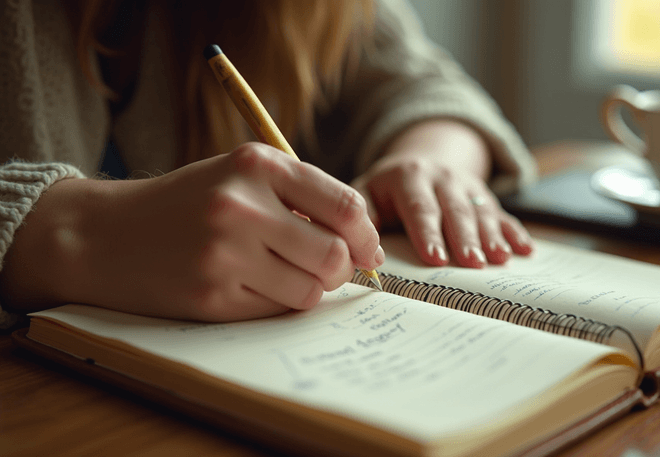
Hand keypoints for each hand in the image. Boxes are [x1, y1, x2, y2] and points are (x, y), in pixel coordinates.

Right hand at [0, 143, 382, 320]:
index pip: (346, 205)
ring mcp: (225, 252)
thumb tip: (363, 243)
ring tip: (287, 276)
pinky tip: (252, 287)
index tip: (369, 251)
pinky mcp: (212, 294)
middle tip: (330, 271)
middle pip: (335, 254)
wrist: (106, 234)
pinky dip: (276, 303)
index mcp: (258, 164)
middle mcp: (242, 204)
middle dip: (342, 270)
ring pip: (310, 290)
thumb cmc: (186, 203)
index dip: (367, 236)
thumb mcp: (239, 175)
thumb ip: (299, 197)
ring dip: (310, 289)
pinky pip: (275, 309)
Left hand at [351, 121, 533, 267]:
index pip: (419, 207)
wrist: (417, 162)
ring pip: (481, 210)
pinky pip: (501, 213)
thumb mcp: (367, 193)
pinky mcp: (483, 195)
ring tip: (500, 259)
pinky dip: (515, 231)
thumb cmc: (386, 191)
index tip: (435, 259)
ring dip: (492, 235)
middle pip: (455, 209)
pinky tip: (526, 250)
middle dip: (464, 237)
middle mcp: (441, 176)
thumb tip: (368, 251)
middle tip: (473, 263)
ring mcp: (466, 184)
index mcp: (408, 176)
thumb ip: (365, 216)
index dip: (428, 233)